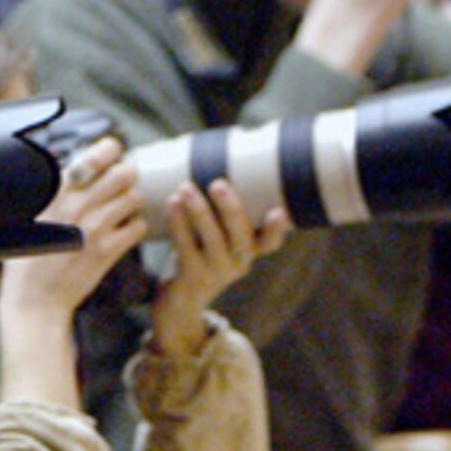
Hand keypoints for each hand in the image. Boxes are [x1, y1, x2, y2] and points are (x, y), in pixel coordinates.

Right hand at [0, 138, 146, 325]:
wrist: (34, 300)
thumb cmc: (28, 262)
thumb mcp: (31, 219)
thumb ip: (54, 195)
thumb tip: (75, 175)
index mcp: (56, 192)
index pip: (96, 156)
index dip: (110, 152)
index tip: (111, 157)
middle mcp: (78, 205)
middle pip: (124, 172)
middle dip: (127, 177)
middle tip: (120, 186)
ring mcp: (95, 228)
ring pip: (134, 197)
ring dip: (131, 202)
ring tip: (121, 211)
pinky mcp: (108, 251)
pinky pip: (138, 227)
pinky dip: (135, 227)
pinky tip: (123, 232)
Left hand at [147, 180, 289, 355]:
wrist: (180, 299)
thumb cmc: (201, 252)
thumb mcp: (219, 236)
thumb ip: (222, 208)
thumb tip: (221, 151)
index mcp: (251, 251)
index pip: (271, 242)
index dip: (276, 229)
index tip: (279, 212)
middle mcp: (239, 263)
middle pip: (241, 235)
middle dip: (230, 207)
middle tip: (217, 183)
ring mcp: (216, 272)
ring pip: (212, 239)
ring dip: (199, 211)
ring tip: (185, 188)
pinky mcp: (193, 276)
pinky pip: (186, 246)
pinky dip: (178, 223)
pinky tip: (171, 204)